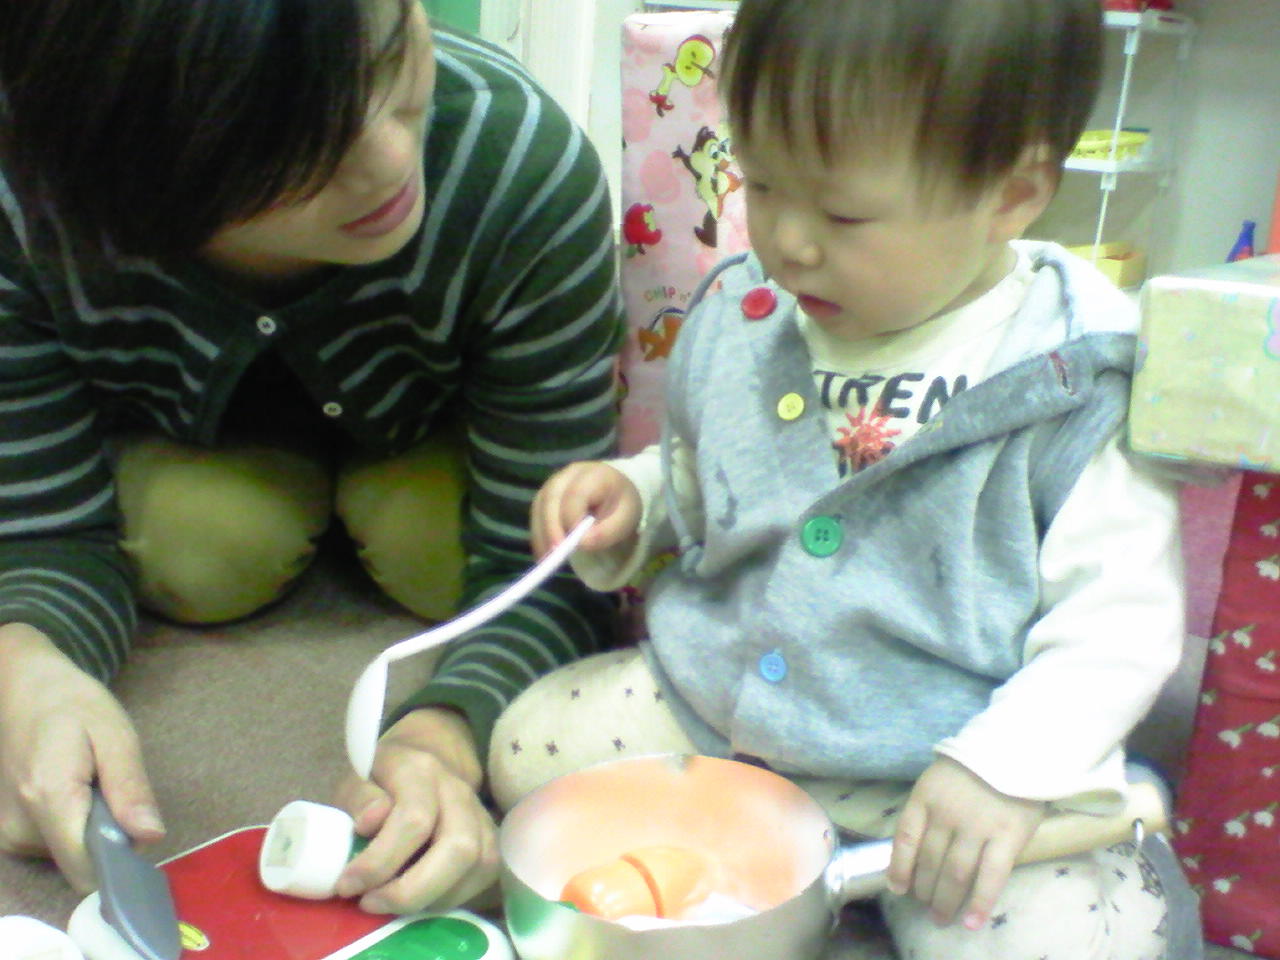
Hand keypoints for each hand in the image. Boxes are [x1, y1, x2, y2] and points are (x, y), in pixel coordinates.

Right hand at [0, 623, 164, 891]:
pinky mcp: (10, 834)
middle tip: (114, 789)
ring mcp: (10, 834)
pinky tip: (75, 791)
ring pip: (71, 856)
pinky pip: (56, 846)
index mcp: (48, 800)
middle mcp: (20, 828)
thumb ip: (131, 788)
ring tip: (93, 784)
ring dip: (93, 829)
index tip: (140, 831)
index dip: (121, 859)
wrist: (23, 690)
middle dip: (111, 837)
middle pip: (82, 863)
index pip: (87, 868)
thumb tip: (150, 837)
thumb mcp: (115, 734)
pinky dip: (75, 826)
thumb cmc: (74, 705)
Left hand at [333, 707, 498, 913]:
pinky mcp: (492, 839)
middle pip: (459, 847)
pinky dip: (450, 898)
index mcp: (420, 770)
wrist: (422, 765)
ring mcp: (481, 815)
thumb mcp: (355, 781)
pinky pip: (485, 877)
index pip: (414, 820)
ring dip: (433, 898)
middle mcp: (458, 790)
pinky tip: (419, 900)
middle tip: (372, 904)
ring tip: (393, 905)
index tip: (347, 885)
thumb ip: (358, 799)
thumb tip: (370, 823)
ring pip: (479, 865)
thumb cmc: (380, 782)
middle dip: (414, 890)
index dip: (380, 861)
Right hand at [530, 461, 641, 557]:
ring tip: (546, 558)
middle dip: (550, 527)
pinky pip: (536, 512)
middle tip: (554, 553)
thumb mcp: (625, 520)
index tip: (574, 544)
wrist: (618, 490)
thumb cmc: (622, 505)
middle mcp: (571, 473)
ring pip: (539, 504)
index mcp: (595, 474)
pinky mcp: (546, 494)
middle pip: (551, 497)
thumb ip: (607, 532)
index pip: (577, 494)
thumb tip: (581, 544)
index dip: (571, 518)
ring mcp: (555, 481)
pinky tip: (543, 552)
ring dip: (541, 533)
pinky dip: (538, 534)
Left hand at [886, 757, 1044, 928]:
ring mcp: (977, 827)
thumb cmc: (976, 765)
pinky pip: (991, 877)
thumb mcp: (939, 779)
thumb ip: (927, 808)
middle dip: (924, 890)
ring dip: (946, 901)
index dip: (898, 867)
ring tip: (942, 917)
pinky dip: (980, 903)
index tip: (898, 888)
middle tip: (926, 907)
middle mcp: (947, 814)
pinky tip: (971, 921)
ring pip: (955, 874)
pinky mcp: (1007, 837)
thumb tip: (914, 845)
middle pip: (929, 861)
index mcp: (925, 797)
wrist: (1018, 747)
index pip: (904, 839)